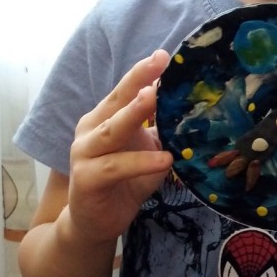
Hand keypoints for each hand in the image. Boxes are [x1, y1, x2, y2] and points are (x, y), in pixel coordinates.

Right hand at [66, 50, 173, 243]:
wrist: (96, 222)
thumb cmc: (125, 181)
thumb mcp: (146, 149)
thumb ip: (159, 128)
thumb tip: (191, 105)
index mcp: (104, 117)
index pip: (125, 89)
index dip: (142, 72)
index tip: (164, 55)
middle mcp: (91, 130)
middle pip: (116, 102)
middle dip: (138, 81)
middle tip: (159, 64)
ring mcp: (84, 153)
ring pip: (112, 130)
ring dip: (134, 114)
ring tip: (155, 99)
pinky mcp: (87, 179)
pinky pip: (116, 167)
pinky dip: (141, 162)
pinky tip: (164, 160)